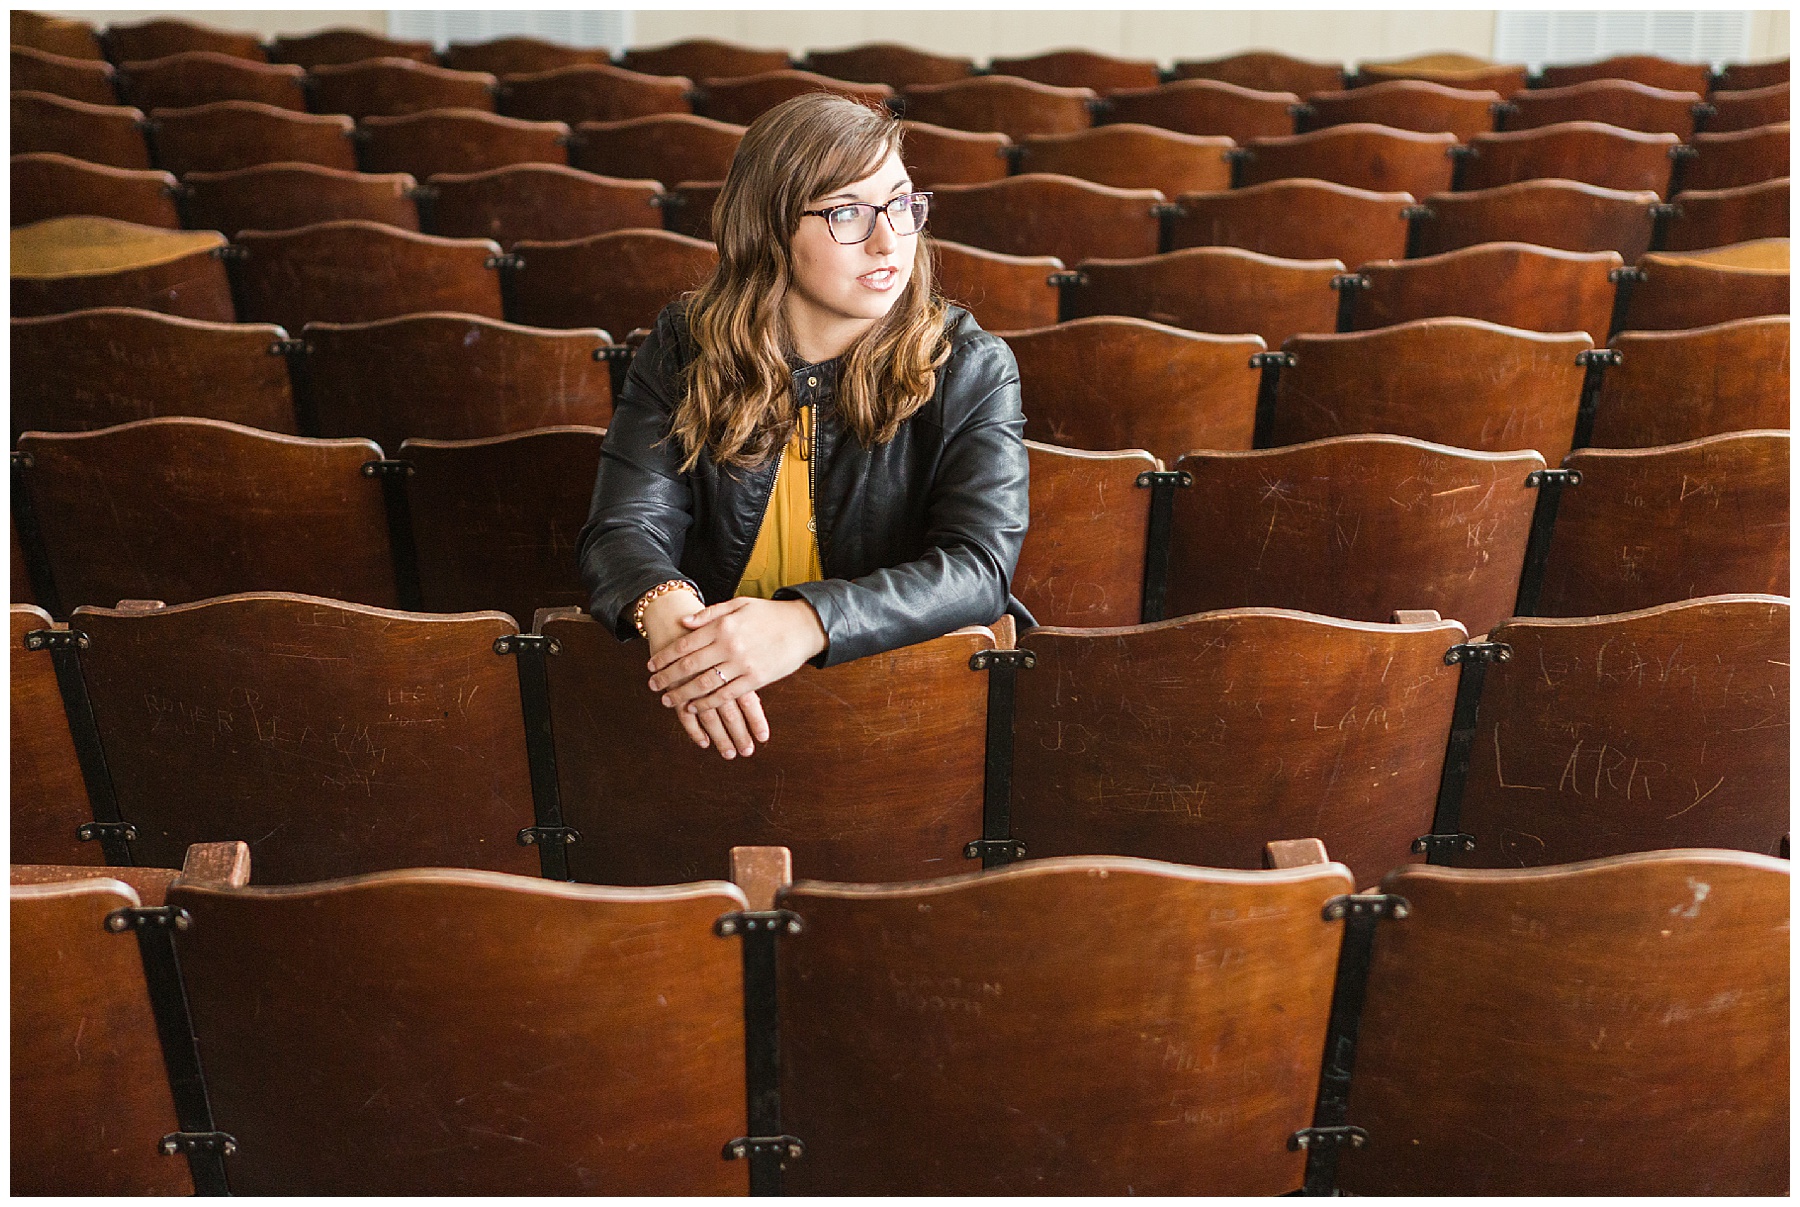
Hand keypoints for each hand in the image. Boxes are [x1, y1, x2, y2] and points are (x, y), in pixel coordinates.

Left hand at [640, 587, 768, 759]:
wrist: (803, 626)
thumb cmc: (769, 614)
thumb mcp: (739, 604)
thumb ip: (710, 614)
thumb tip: (683, 622)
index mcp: (722, 625)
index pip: (685, 644)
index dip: (665, 657)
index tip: (651, 665)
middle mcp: (729, 645)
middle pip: (689, 666)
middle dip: (667, 677)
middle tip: (652, 686)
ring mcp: (742, 664)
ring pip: (704, 684)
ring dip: (682, 694)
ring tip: (667, 700)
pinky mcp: (755, 679)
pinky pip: (726, 695)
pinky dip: (707, 703)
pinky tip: (694, 707)